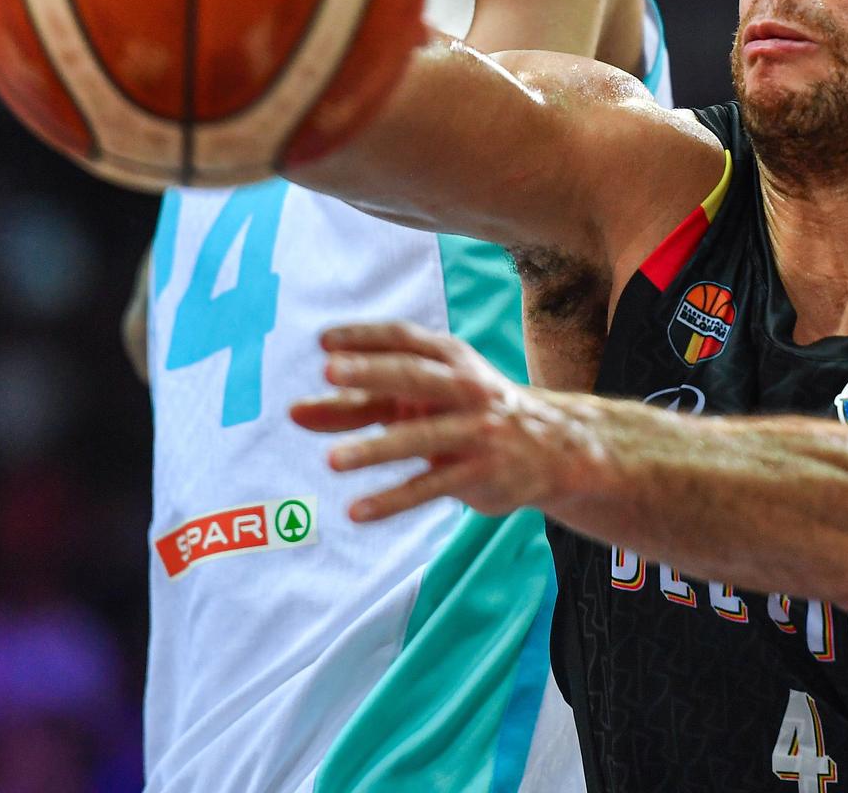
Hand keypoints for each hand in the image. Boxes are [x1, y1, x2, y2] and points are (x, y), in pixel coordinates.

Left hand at [290, 321, 584, 522]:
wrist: (553, 447)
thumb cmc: (468, 414)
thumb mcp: (423, 399)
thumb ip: (361, 404)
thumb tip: (295, 412)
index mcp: (451, 358)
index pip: (405, 338)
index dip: (366, 337)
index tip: (324, 342)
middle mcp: (466, 387)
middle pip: (415, 376)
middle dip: (373, 373)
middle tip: (329, 373)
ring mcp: (476, 430)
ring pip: (421, 437)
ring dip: (376, 448)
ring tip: (331, 461)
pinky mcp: (480, 472)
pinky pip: (430, 486)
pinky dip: (393, 499)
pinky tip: (357, 510)